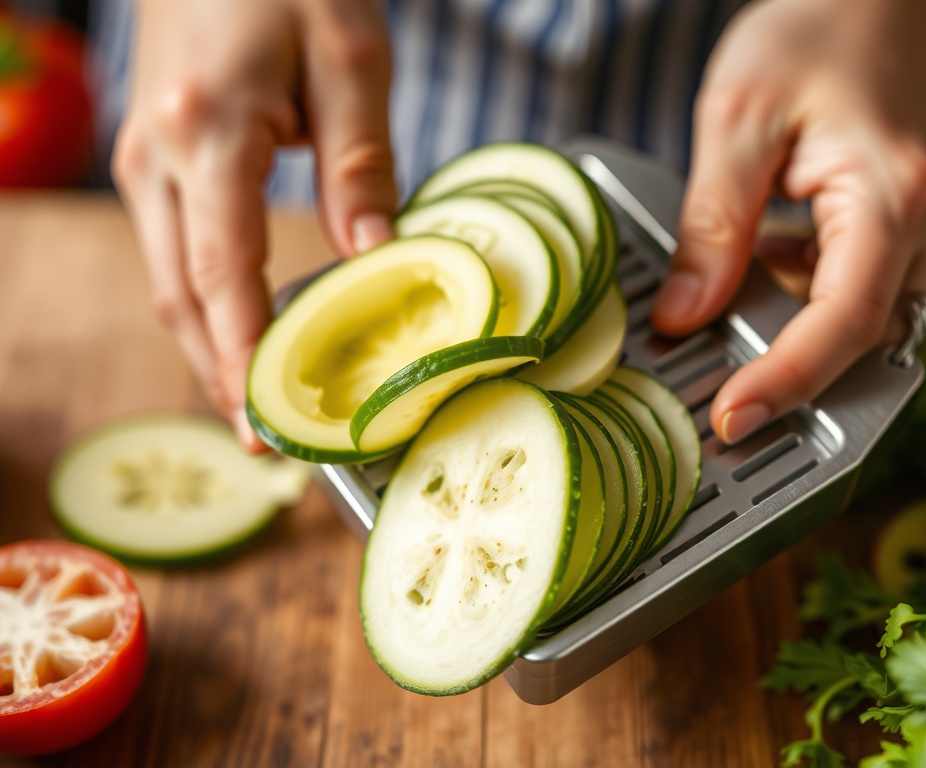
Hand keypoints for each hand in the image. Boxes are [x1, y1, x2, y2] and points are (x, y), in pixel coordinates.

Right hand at [112, 0, 396, 450]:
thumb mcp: (350, 57)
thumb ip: (361, 166)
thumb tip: (377, 264)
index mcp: (207, 130)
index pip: (222, 272)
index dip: (246, 358)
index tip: (271, 427)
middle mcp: (157, 156)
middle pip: (182, 298)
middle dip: (224, 378)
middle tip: (270, 447)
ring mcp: (145, 161)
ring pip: (169, 286)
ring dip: (211, 353)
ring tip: (260, 412)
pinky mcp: (154, 162)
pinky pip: (172, 257)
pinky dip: (205, 311)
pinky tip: (241, 339)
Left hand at [652, 0, 925, 442]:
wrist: (880, 3)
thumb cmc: (818, 36)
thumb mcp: (738, 119)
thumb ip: (713, 224)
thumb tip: (682, 316)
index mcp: (895, 199)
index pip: (844, 323)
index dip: (786, 383)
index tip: (729, 421)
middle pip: (861, 344)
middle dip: (785, 372)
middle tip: (711, 380)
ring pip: (862, 331)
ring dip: (793, 329)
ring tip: (740, 273)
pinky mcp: (915, 243)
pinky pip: (862, 302)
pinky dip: (806, 300)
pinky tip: (772, 251)